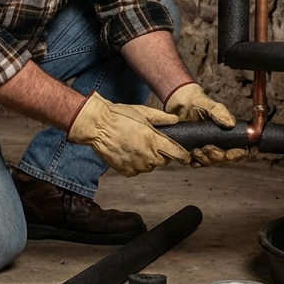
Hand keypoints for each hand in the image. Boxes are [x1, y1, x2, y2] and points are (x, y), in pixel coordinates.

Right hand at [67, 92, 188, 176]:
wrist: (97, 125)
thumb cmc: (119, 116)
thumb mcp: (143, 112)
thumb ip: (162, 118)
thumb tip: (175, 120)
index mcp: (153, 139)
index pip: (176, 153)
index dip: (183, 156)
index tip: (186, 156)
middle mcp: (146, 155)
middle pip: (164, 161)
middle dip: (162, 154)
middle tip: (153, 143)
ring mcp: (136, 165)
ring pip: (150, 166)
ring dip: (149, 159)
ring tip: (138, 146)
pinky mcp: (126, 171)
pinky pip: (137, 170)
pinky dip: (136, 164)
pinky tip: (129, 152)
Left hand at [165, 83, 242, 167]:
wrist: (179, 104)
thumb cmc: (196, 103)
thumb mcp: (207, 104)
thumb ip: (219, 112)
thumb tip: (231, 124)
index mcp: (226, 133)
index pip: (236, 149)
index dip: (236, 153)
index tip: (231, 152)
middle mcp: (217, 143)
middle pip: (222, 157)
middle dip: (216, 156)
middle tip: (207, 148)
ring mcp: (205, 149)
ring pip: (209, 161)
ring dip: (205, 159)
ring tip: (196, 151)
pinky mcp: (192, 152)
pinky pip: (196, 162)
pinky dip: (195, 161)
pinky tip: (190, 156)